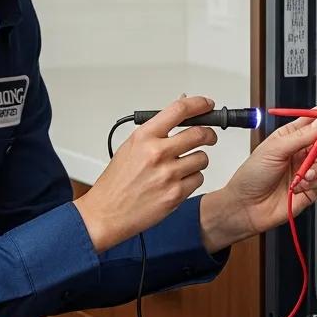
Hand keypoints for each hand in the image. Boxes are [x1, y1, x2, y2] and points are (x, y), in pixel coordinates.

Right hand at [75, 96, 217, 252]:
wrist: (106, 212)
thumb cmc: (116, 181)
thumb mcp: (131, 147)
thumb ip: (156, 130)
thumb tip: (177, 113)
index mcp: (144, 137)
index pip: (179, 110)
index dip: (199, 104)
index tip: (207, 105)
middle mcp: (157, 153)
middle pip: (200, 134)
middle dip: (209, 135)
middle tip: (209, 137)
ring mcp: (168, 174)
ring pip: (202, 158)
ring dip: (198, 160)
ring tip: (184, 166)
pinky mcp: (176, 194)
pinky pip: (198, 179)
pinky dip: (193, 179)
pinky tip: (178, 182)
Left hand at [199, 106, 316, 252]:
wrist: (247, 207)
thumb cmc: (252, 176)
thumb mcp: (274, 149)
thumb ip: (300, 136)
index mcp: (289, 138)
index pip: (312, 122)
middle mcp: (300, 153)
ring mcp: (306, 170)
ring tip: (303, 175)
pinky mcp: (311, 188)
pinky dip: (315, 182)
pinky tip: (300, 185)